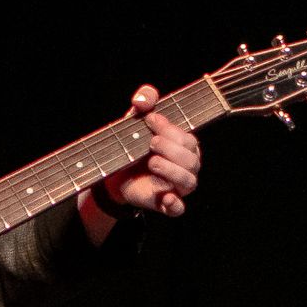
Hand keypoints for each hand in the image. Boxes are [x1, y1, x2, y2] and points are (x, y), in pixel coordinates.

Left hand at [99, 85, 201, 217]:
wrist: (114, 172)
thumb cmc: (133, 144)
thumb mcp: (136, 119)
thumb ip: (144, 101)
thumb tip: (145, 97)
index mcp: (185, 146)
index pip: (187, 138)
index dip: (170, 129)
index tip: (150, 120)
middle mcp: (187, 166)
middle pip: (191, 159)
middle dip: (172, 149)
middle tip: (151, 143)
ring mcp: (178, 186)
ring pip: (189, 181)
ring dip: (172, 170)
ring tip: (152, 162)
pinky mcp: (166, 204)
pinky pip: (178, 209)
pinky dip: (174, 204)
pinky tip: (165, 197)